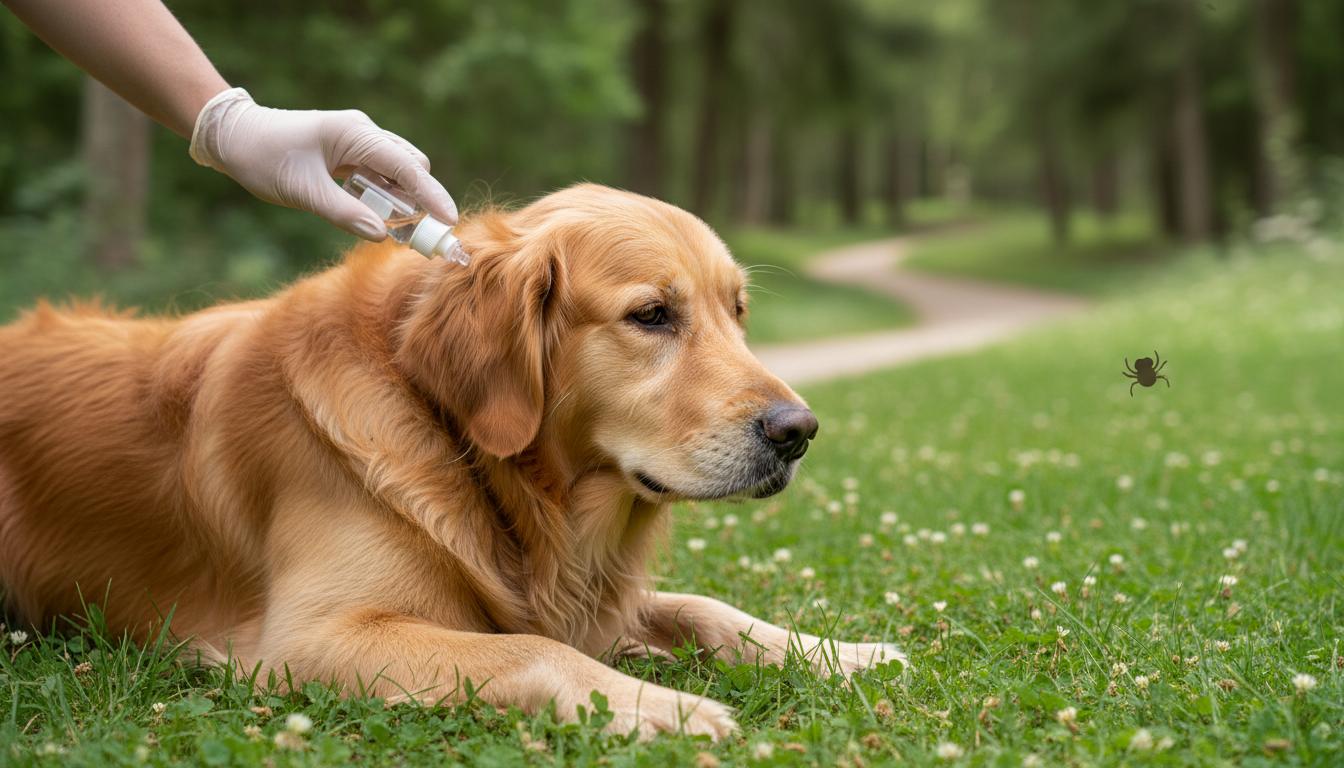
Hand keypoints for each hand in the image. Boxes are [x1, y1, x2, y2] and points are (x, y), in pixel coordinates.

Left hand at [189, 88, 456, 239]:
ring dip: (402, 200)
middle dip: (420, 200)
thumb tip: (382, 234)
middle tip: (419, 236)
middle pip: (411, 168)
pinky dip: (385, 196)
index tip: (450, 222)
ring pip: (398, 173)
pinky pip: (380, 176)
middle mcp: (364, 133)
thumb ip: (344, 213)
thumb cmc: (263, 158)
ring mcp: (358, 142)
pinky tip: (375, 215)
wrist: (233, 136)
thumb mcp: (302, 191)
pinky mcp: (351, 153)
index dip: (431, 195)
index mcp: (355, 134)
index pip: (407, 167)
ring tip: (398, 231)